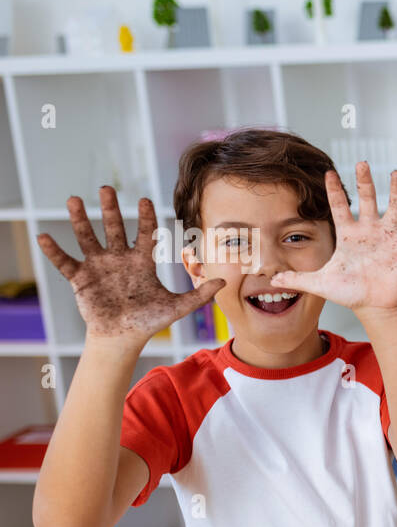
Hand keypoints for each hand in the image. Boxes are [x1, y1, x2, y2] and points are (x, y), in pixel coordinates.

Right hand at [37, 187, 223, 346]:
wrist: (124, 337)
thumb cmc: (149, 320)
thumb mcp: (177, 307)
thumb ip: (199, 294)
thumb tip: (224, 282)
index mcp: (141, 261)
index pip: (144, 233)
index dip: (145, 218)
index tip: (145, 200)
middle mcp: (118, 258)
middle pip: (113, 228)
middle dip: (110, 209)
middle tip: (107, 188)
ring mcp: (98, 266)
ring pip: (88, 237)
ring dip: (80, 219)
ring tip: (74, 200)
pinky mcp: (80, 278)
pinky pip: (65, 261)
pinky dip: (54, 250)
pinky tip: (43, 236)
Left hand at [269, 161, 396, 314]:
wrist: (372, 305)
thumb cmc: (348, 292)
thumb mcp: (320, 283)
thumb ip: (297, 279)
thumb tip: (271, 279)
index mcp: (348, 235)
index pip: (339, 207)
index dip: (333, 191)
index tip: (327, 172)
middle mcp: (369, 231)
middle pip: (368, 200)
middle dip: (365, 182)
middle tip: (362, 162)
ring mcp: (387, 238)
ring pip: (394, 208)